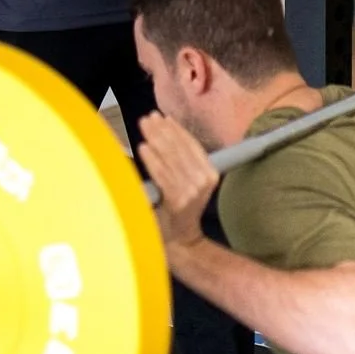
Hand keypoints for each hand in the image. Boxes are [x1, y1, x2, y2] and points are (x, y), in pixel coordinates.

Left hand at [138, 112, 218, 248]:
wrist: (182, 236)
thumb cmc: (181, 205)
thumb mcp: (190, 180)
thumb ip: (182, 159)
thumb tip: (166, 129)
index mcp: (211, 173)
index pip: (192, 145)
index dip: (176, 129)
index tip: (162, 117)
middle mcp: (205, 181)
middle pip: (180, 149)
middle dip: (162, 130)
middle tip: (148, 118)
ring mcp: (192, 191)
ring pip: (170, 159)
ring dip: (155, 140)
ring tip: (144, 127)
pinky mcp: (179, 200)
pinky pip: (162, 175)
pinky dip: (151, 160)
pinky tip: (143, 148)